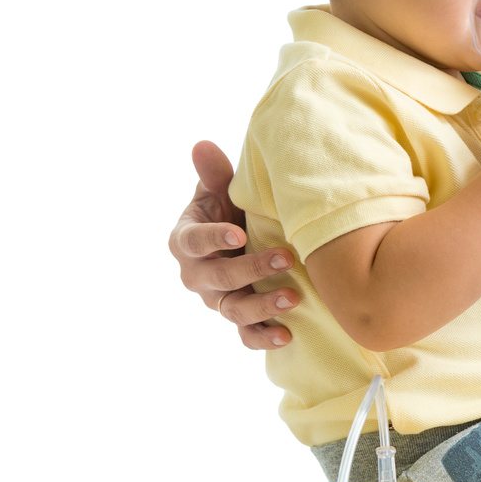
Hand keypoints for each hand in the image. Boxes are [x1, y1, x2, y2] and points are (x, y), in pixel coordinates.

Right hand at [168, 141, 299, 349]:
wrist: (245, 234)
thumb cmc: (231, 208)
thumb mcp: (221, 189)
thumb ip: (214, 173)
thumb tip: (202, 145)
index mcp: (186, 239)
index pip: (192, 241)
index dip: (212, 238)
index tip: (239, 233)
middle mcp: (198, 274)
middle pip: (218, 278)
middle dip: (251, 270)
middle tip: (285, 259)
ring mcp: (217, 298)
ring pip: (233, 309)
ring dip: (262, 307)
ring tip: (294, 299)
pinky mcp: (238, 316)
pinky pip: (245, 334)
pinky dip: (263, 337)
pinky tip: (287, 335)